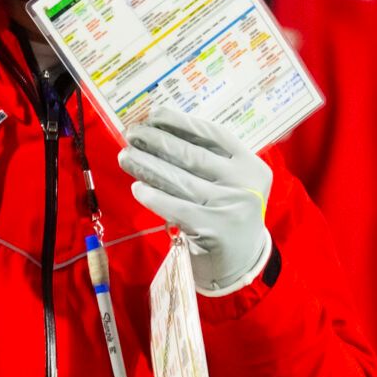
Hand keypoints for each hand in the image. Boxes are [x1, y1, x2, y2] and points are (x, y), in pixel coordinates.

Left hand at [118, 106, 273, 294]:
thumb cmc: (227, 214)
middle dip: (157, 141)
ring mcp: (231, 207)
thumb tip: (160, 132)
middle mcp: (245, 183)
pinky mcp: (215, 230)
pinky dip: (155, 197)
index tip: (154, 114)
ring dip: (148, 165)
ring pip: (181, 180)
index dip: (181, 122)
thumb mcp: (230, 183)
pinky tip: (138, 188)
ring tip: (126, 156)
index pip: (214, 135)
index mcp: (251, 164)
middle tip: (131, 133)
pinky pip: (177, 208)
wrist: (242, 262)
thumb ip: (208, 161)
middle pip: (193, 156)